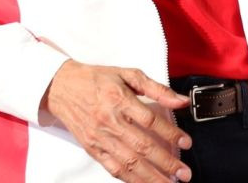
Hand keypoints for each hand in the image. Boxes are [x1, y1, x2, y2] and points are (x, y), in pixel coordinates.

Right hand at [42, 61, 191, 181]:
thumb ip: (157, 88)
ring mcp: (100, 137)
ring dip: (150, 177)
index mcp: (120, 99)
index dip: (170, 133)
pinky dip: (129, 179)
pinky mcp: (92, 148)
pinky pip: (112, 167)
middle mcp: (109, 120)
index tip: (186, 143)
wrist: (61, 87)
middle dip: (166, 163)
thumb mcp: (128, 74)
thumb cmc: (97, 79)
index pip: (150, 121)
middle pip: (142, 147)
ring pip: (128, 162)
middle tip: (184, 173)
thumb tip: (181, 100)